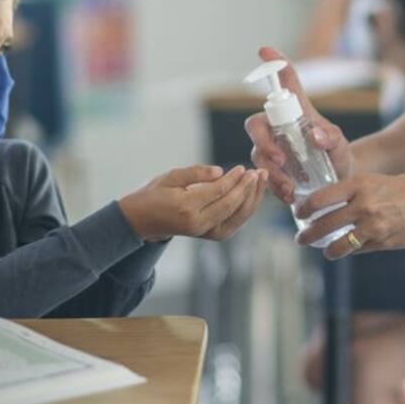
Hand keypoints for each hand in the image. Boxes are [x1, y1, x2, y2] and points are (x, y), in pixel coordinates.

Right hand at [118, 164, 267, 242]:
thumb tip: (220, 171)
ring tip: (261, 181)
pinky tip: (253, 195)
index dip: (233, 179)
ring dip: (253, 199)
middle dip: (247, 188)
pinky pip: (235, 223)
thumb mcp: (170, 177)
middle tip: (259, 172)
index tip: (243, 168)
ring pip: (237, 216)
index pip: (218, 192)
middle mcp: (198, 223)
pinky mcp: (211, 235)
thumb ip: (195, 172)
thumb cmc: (154, 195)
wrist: (142, 221)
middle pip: (231, 205)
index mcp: (186, 207)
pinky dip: (247, 209)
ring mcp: (205, 232)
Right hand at [245, 47, 354, 202]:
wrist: (338, 184)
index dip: (274, 65)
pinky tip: (290, 196)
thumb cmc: (338, 156)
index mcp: (297, 112)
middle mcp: (278, 128)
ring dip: (270, 171)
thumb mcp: (339, 145)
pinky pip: (261, 178)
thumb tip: (316, 136)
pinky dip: (274, 187)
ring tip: (290, 187)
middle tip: (280, 158)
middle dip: (263, 141)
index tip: (265, 51)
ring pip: (256, 155)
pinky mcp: (269, 172)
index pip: (285, 83)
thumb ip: (331, 138)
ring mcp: (271, 150)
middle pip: (256, 124)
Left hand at [293, 172, 404, 259]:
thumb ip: (355, 192)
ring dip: (328, 250)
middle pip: (324, 224)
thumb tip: (332, 204)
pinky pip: (359, 250)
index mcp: (360, 185)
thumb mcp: (378, 181)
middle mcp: (363, 206)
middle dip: (307, 234)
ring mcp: (373, 227)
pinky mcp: (383, 243)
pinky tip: (349, 249)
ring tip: (325, 250)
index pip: (321, 198)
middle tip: (300, 238)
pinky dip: (352, 250)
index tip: (299, 213)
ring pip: (338, 245)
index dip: (305, 208)